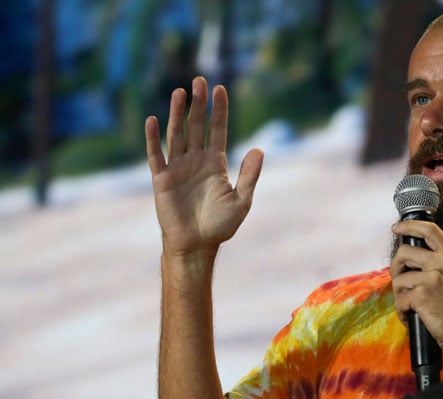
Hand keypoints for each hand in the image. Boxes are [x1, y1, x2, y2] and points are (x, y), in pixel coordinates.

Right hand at [145, 77, 262, 259]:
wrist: (197, 245)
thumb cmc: (220, 226)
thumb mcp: (242, 200)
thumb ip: (249, 175)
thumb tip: (259, 149)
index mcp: (216, 164)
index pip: (218, 130)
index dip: (219, 110)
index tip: (221, 89)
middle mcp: (196, 161)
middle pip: (197, 126)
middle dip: (199, 104)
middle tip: (200, 80)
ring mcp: (178, 168)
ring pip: (177, 134)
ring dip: (177, 114)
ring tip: (180, 92)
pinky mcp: (162, 179)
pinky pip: (156, 155)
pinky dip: (153, 138)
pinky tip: (152, 120)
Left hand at [390, 220, 442, 359]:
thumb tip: (415, 261)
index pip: (429, 230)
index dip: (409, 226)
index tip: (397, 228)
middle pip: (404, 252)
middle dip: (396, 269)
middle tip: (401, 284)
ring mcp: (433, 277)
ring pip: (399, 279)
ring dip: (400, 296)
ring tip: (412, 308)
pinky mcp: (423, 294)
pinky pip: (400, 300)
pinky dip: (403, 313)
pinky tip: (414, 318)